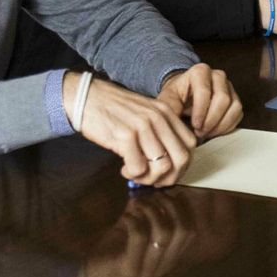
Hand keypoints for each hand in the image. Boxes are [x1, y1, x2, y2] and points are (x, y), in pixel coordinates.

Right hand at [67, 74, 195, 184]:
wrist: (85, 97)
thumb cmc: (113, 109)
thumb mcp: (144, 113)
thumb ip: (160, 131)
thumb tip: (171, 162)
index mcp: (166, 112)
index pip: (190, 144)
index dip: (182, 163)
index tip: (167, 170)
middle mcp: (158, 118)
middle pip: (181, 159)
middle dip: (169, 177)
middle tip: (153, 179)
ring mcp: (142, 127)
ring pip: (162, 167)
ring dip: (149, 178)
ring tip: (135, 172)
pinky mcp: (125, 136)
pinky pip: (139, 168)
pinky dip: (132, 174)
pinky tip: (124, 168)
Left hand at [159, 63, 241, 138]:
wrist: (185, 94)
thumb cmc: (177, 95)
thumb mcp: (167, 100)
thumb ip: (168, 109)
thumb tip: (171, 122)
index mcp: (200, 71)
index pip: (205, 91)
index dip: (200, 112)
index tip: (195, 125)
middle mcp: (217, 76)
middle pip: (223, 99)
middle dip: (212, 120)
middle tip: (200, 131)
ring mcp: (229, 87)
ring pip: (235, 107)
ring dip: (221, 125)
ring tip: (206, 132)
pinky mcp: (235, 99)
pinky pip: (238, 114)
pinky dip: (227, 126)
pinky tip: (214, 131)